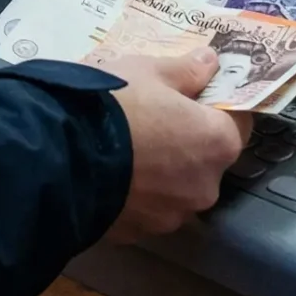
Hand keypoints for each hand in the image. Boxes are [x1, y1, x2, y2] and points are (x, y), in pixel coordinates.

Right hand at [96, 50, 252, 242]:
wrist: (59, 156)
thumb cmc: (113, 104)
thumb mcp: (148, 71)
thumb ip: (186, 70)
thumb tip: (210, 62)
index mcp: (218, 143)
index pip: (237, 120)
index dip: (216, 104)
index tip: (193, 94)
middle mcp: (205, 186)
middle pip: (205, 158)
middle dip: (186, 140)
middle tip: (151, 118)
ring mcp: (172, 215)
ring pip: (175, 187)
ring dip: (161, 171)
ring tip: (124, 149)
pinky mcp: (139, 233)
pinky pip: (145, 206)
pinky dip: (135, 192)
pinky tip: (109, 173)